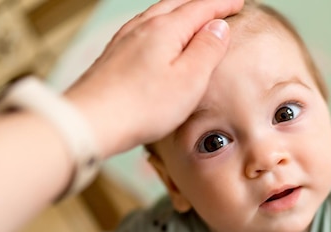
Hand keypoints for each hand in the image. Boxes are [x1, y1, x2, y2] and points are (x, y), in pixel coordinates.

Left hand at [64, 0, 243, 157]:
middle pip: (177, 4)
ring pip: (157, 13)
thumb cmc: (143, 106)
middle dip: (201, 3)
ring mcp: (124, 39)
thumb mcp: (189, 80)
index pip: (200, 8)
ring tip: (193, 16)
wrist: (92, 121)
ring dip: (180, 10)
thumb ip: (207, 50)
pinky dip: (161, 24)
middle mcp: (142, 27)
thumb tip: (218, 26)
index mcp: (165, 30)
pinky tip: (159, 36)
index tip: (238, 3)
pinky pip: (142, 27)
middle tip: (220, 6)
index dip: (222, 4)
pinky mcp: (114, 55)